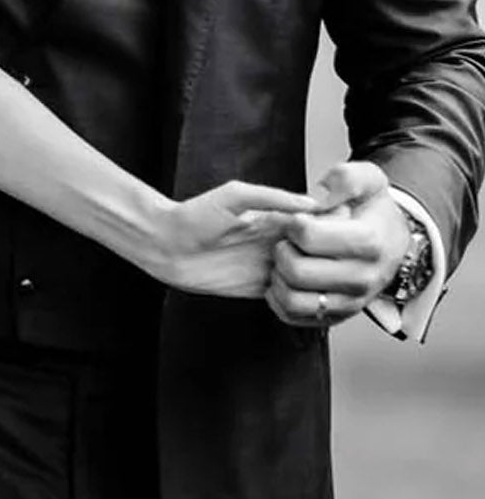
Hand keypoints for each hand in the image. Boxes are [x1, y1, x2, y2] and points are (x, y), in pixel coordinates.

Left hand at [155, 181, 326, 297]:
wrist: (166, 246)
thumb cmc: (194, 215)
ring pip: (311, 281)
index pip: (320, 226)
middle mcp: (280, 243)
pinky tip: (285, 295)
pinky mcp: (263, 290)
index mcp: (277, 218)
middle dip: (323, 262)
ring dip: (310, 284)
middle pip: (322, 256)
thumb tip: (310, 202)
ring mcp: (274, 268)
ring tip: (290, 277)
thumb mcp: (234, 196)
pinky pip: (293, 300)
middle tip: (307, 261)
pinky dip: (297, 302)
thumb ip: (270, 197)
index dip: (331, 233)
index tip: (331, 238)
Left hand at [266, 161, 410, 328]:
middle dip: (282, 249)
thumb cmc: (373, 210)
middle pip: (296, 270)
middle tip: (289, 240)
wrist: (392, 243)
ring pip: (292, 300)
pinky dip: (280, 298)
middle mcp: (362, 278)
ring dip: (278, 277)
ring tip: (287, 260)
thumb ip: (346, 178)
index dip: (293, 222)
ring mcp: (350, 302)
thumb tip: (321, 196)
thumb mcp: (369, 179)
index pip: (307, 235)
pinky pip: (293, 316)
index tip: (300, 218)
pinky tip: (286, 278)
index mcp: (368, 242)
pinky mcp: (337, 317)